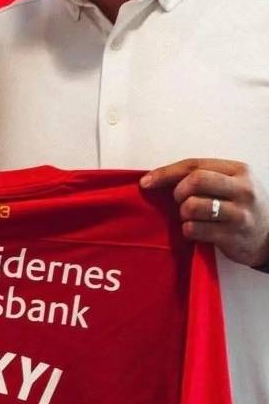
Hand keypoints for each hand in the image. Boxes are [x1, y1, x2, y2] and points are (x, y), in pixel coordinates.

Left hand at [140, 158, 268, 267]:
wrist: (268, 238)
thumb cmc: (240, 207)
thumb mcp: (230, 185)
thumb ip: (202, 177)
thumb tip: (155, 178)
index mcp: (238, 170)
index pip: (194, 165)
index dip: (166, 173)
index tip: (146, 182)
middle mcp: (242, 189)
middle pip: (195, 181)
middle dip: (178, 192)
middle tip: (180, 202)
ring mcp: (239, 213)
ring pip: (192, 206)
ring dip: (183, 214)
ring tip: (191, 217)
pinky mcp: (232, 235)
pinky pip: (194, 229)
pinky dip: (188, 230)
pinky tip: (197, 231)